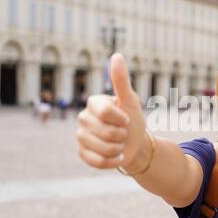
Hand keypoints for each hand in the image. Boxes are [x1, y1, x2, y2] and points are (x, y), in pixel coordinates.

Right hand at [77, 53, 146, 169]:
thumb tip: (116, 55)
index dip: (121, 119)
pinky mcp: (82, 153)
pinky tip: (117, 156)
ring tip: (120, 144)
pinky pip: (97, 161)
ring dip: (118, 149)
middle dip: (121, 135)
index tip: (127, 119)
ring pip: (101, 147)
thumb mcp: (131, 100)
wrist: (135, 144)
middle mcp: (83, 118)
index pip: (105, 111)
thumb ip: (121, 80)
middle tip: (124, 133)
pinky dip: (112, 161)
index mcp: (94, 103)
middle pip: (104, 132)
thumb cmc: (133, 120)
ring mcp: (81, 136)